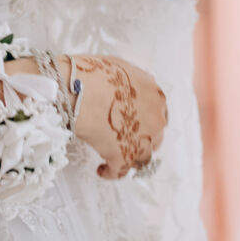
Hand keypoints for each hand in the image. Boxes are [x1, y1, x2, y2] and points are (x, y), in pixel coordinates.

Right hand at [62, 54, 166, 179]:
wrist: (81, 91)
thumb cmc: (93, 75)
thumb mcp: (118, 68)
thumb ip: (129, 82)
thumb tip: (122, 90)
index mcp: (154, 94)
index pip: (158, 110)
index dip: (146, 117)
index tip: (136, 120)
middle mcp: (155, 118)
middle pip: (155, 135)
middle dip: (142, 137)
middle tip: (126, 137)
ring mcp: (142, 140)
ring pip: (143, 156)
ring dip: (131, 156)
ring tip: (115, 155)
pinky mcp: (124, 157)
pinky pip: (119, 172)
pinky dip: (110, 172)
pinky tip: (101, 169)